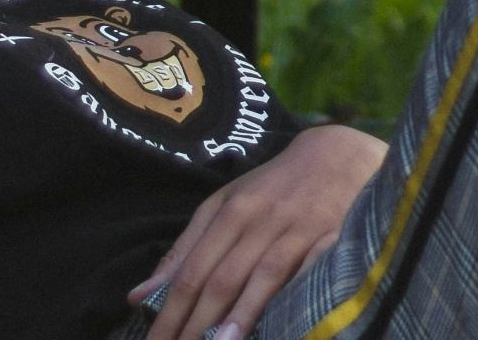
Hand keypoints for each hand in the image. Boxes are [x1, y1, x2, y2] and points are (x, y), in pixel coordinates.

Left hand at [132, 124, 386, 339]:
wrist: (338, 155)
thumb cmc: (273, 187)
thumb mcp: (224, 205)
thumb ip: (184, 250)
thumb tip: (138, 296)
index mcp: (229, 212)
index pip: (192, 270)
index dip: (171, 311)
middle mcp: (260, 220)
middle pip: (222, 278)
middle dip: (196, 323)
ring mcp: (297, 229)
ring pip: (263, 276)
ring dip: (239, 316)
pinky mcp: (334, 238)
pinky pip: (309, 273)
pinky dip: (293, 298)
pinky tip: (282, 325)